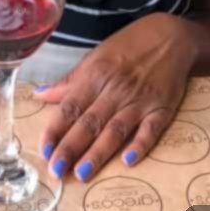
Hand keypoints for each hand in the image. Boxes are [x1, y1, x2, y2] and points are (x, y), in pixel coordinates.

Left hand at [37, 14, 195, 183]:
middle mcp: (115, 89)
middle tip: (56, 171)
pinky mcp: (161, 108)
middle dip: (71, 148)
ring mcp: (139, 100)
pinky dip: (140, 144)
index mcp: (95, 76)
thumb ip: (70, 81)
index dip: (55, 129)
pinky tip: (128, 160)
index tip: (43, 151)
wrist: (169, 37)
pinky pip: (150, 129)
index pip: (70, 106)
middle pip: (89, 122)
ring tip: (82, 173)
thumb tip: (39, 95)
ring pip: (115, 129)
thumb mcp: (95, 58)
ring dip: (98, 152)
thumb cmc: (128, 47)